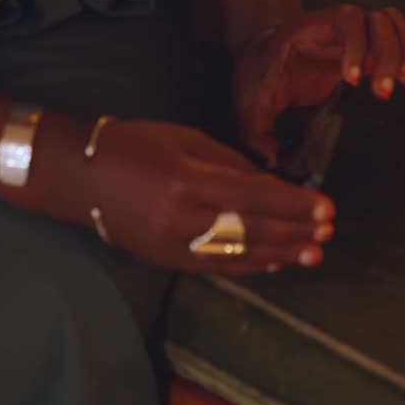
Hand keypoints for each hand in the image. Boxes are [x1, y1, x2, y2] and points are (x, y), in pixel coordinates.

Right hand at [71, 118, 335, 275]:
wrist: (77, 176)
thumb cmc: (134, 144)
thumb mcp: (186, 138)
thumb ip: (231, 163)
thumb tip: (273, 184)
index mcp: (190, 181)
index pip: (256, 197)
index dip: (295, 206)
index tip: (327, 210)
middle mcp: (183, 218)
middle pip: (253, 229)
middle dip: (295, 232)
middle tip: (328, 232)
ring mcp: (173, 245)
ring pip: (238, 254)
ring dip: (279, 255)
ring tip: (313, 253)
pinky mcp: (164, 260)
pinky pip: (215, 266)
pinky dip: (248, 265)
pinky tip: (273, 263)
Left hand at [234, 4, 404, 165]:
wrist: (262, 50)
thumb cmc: (257, 72)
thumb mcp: (248, 99)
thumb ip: (255, 129)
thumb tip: (273, 161)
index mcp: (312, 28)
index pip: (345, 21)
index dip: (355, 46)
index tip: (352, 80)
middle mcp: (342, 25)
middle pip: (380, 22)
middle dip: (389, 54)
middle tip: (386, 91)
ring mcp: (360, 35)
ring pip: (397, 27)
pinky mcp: (372, 50)